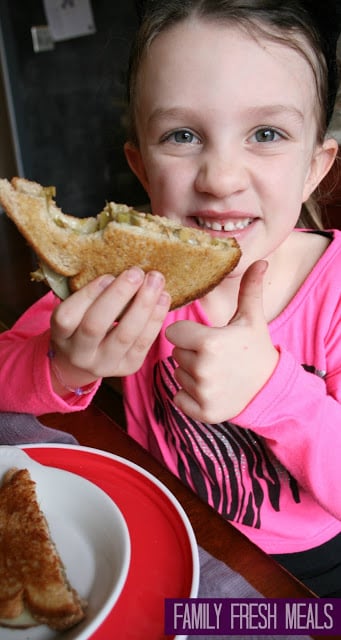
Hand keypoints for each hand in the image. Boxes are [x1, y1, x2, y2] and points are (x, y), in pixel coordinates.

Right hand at [49, 268, 170, 391]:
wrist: (85, 362)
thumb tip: (119, 269)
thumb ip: (89, 295)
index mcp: (60, 336)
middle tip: (136, 272)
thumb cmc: (81, 325)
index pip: (67, 317)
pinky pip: (144, 343)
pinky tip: (163, 298)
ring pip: (125, 334)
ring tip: (155, 281)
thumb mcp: (74, 311)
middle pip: (96, 326)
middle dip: (118, 295)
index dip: (88, 295)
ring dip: (143, 304)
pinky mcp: (127, 368)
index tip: (108, 275)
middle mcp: (79, 354)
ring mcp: (104, 364)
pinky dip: (156, 318)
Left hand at [165, 261, 278, 422]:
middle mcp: (203, 368)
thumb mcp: (252, 319)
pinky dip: (189, 395)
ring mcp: (202, 393)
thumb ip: (249, 290)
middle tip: (213, 356)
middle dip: (190, 353)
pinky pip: (178, 396)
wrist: (270, 388)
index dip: (187, 333)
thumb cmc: (256, 349)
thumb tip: (259, 260)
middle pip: (175, 353)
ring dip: (190, 373)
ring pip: (177, 374)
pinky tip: (210, 389)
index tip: (205, 337)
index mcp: (209, 342)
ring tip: (214, 371)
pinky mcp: (202, 412)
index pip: (173, 332)